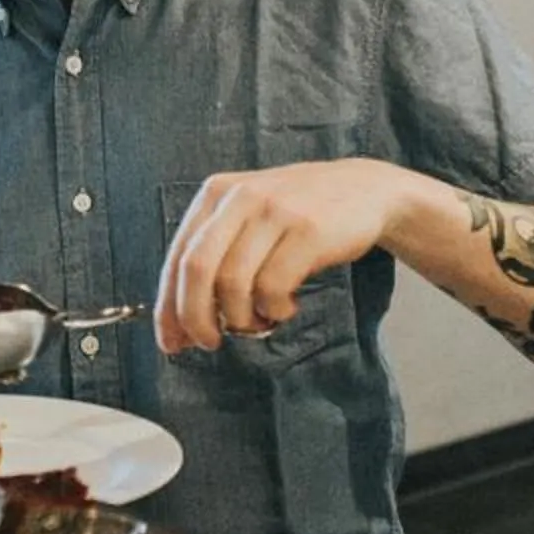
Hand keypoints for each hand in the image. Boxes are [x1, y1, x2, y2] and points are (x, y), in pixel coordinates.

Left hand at [154, 158, 409, 353]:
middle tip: (210, 343)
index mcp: (215, 194)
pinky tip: (286, 307)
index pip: (177, 258)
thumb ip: (215, 258)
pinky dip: (273, 310)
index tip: (172, 343)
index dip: (169, 307)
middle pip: (197, 271)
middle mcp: (240, 197)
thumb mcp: (249, 218)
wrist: (365, 190)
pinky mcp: (307, 230)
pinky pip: (273, 286)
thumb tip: (179, 326)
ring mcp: (274, 211)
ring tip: (259, 321)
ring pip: (234, 283)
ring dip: (241, 318)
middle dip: (196, 318)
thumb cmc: (298, 216)